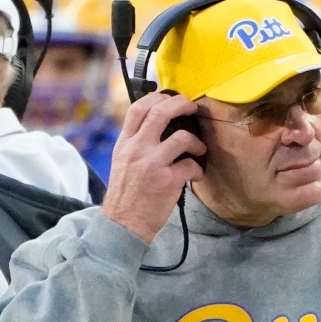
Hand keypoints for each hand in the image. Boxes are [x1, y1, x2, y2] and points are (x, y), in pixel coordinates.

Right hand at [102, 91, 205, 242]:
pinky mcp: (167, 181)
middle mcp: (137, 149)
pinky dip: (198, 169)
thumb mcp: (122, 162)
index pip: (137, 109)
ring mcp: (152, 164)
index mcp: (125, 143)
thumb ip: (136, 143)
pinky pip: (191, 165)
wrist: (123, 223)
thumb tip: (158, 126)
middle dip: (181, 105)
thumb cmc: (126, 194)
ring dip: (196, 142)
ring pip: (182, 138)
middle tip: (192, 108)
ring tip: (198, 150)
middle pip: (160, 113)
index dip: (157, 97)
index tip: (170, 98)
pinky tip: (195, 175)